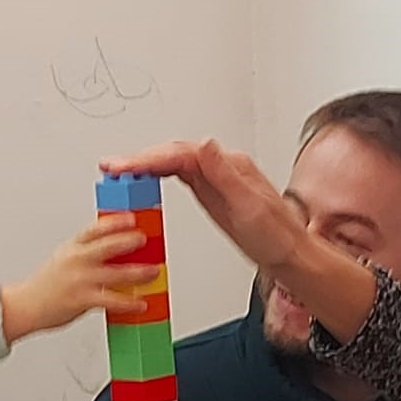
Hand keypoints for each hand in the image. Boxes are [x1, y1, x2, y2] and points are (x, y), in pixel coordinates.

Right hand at [0, 220, 155, 341]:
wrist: (25, 306)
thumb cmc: (47, 284)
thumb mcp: (65, 257)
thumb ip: (87, 250)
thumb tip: (117, 245)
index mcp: (73, 247)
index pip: (95, 228)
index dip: (115, 222)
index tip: (131, 218)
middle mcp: (76, 260)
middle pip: (107, 246)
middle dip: (128, 240)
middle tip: (144, 239)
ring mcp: (80, 280)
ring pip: (114, 274)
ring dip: (137, 272)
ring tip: (153, 271)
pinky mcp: (82, 300)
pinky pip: (111, 301)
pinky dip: (129, 302)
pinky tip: (141, 303)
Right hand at [101, 141, 306, 275]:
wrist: (291, 255)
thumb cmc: (277, 236)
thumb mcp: (249, 206)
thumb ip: (224, 175)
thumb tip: (205, 144)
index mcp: (230, 166)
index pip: (182, 154)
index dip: (149, 158)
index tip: (124, 166)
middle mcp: (222, 166)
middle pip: (173, 154)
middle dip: (139, 159)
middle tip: (110, 167)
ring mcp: (216, 179)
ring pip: (174, 162)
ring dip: (145, 165)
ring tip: (117, 171)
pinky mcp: (212, 193)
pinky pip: (179, 176)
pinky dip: (158, 175)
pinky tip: (144, 179)